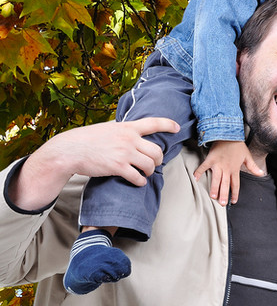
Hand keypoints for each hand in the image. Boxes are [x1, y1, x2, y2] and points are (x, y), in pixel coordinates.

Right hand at [9, 117, 179, 210]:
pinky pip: (138, 177)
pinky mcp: (118, 167)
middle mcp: (129, 139)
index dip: (168, 124)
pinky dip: (141, 181)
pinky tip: (138, 182)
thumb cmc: (85, 140)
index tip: (177, 127)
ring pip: (150, 164)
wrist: (69, 150)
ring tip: (145, 174)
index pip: (153, 123)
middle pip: (157, 150)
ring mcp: (124, 153)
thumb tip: (132, 133)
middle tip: (154, 164)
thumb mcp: (106, 128)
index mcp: (127, 127)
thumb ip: (121, 131)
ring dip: (150, 171)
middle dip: (158, 159)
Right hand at [193, 140, 262, 205]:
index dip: (235, 193)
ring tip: (213, 196)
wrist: (228, 134)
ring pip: (216, 179)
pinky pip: (203, 167)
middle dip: (224, 194)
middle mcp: (226, 169)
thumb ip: (253, 167)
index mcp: (235, 169)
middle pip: (225, 184)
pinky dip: (198, 172)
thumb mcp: (247, 156)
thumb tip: (262, 174)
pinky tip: (195, 179)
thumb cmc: (238, 145)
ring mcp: (217, 165)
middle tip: (222, 203)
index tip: (234, 201)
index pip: (235, 184)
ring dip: (214, 188)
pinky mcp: (210, 159)